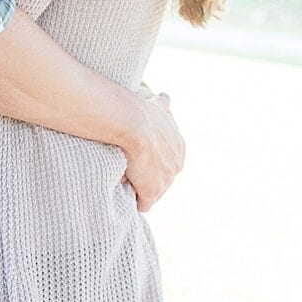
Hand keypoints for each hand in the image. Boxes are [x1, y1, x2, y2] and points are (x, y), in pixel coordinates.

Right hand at [119, 89, 183, 212]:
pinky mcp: (152, 192)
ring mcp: (166, 181)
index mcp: (179, 147)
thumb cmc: (139, 111)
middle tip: (127, 164)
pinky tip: (121, 186)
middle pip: (160, 178)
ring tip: (122, 173)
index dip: (148, 160)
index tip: (134, 155)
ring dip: (137, 185)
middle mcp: (177, 165)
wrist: (131, 122)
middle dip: (144, 174)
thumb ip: (163, 105)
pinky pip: (143, 204)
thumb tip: (165, 97)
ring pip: (150, 190)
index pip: (165, 162)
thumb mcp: (157, 104)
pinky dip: (133, 199)